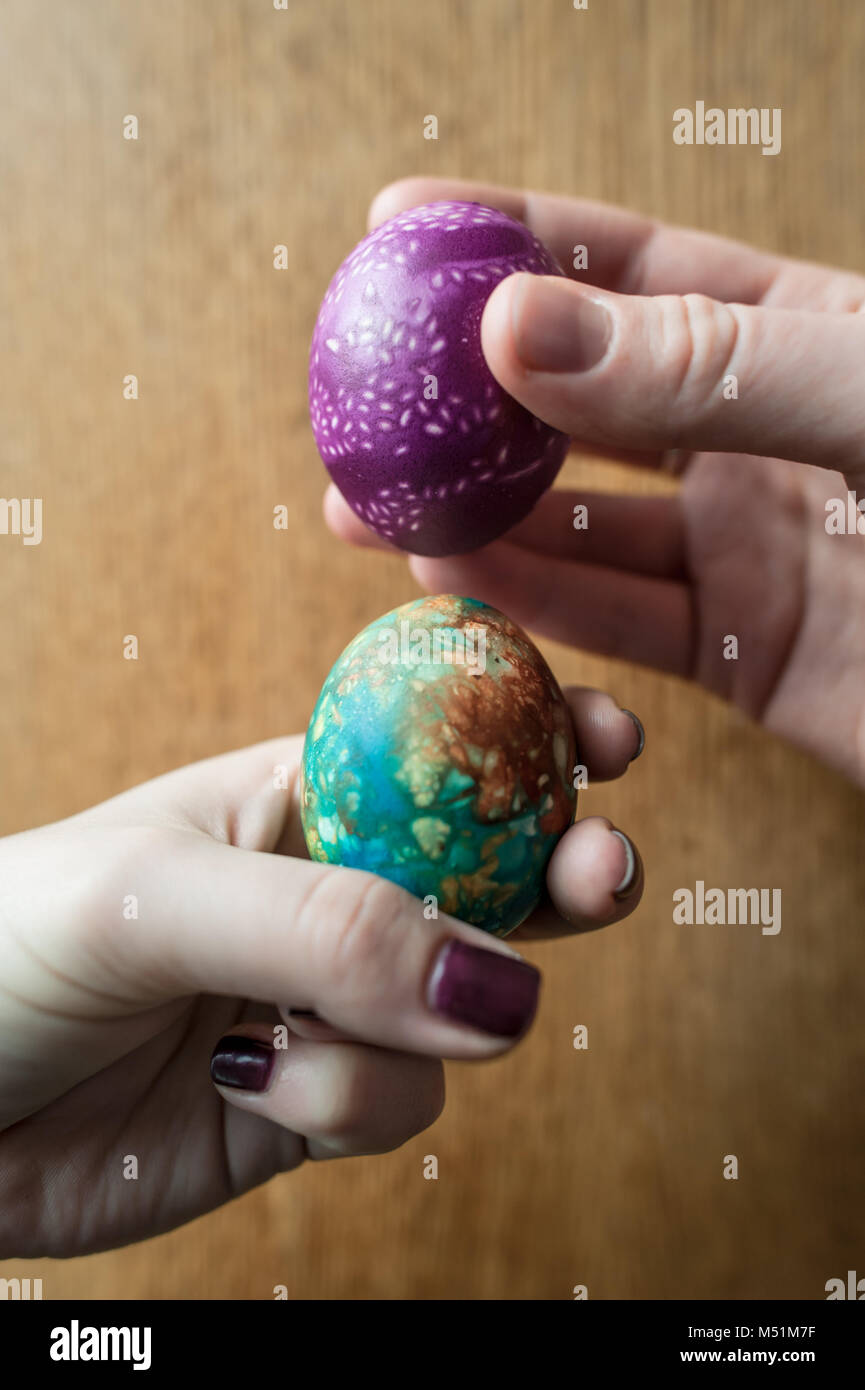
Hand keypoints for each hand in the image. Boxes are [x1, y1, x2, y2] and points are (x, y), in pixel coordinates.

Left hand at [0, 716, 642, 1256]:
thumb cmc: (8, 946)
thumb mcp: (154, 897)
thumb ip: (328, 925)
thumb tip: (498, 982)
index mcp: (291, 796)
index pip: (437, 748)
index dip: (530, 735)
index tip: (610, 739)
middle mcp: (325, 892)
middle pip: (486, 874)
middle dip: (556, 874)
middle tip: (602, 876)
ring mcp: (326, 998)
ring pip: (454, 1009)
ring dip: (411, 1027)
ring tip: (299, 1033)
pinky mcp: (312, 1100)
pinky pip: (398, 1101)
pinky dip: (350, 1101)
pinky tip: (259, 1084)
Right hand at [326, 176, 864, 786]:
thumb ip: (709, 365)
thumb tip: (514, 327)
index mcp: (797, 335)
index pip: (629, 269)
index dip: (511, 242)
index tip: (395, 228)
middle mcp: (754, 437)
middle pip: (578, 402)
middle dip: (461, 400)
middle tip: (353, 395)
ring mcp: (746, 547)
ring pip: (577, 523)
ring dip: (472, 513)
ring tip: (364, 502)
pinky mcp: (744, 656)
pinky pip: (615, 622)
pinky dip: (532, 600)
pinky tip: (449, 572)